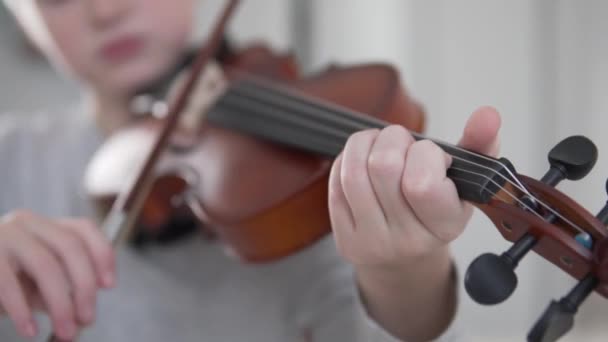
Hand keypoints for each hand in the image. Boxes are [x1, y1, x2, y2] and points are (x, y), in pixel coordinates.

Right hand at [0, 210, 114, 339]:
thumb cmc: (7, 282)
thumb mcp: (39, 284)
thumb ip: (63, 291)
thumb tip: (82, 316)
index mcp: (48, 226)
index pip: (84, 229)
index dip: (102, 254)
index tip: (109, 285)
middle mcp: (28, 223)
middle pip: (70, 246)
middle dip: (84, 286)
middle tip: (88, 319)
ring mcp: (5, 235)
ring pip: (45, 264)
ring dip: (60, 303)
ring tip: (66, 332)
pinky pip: (8, 284)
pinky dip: (22, 310)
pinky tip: (30, 330)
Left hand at [328, 106, 500, 269]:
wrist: (406, 258)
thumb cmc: (436, 210)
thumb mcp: (466, 182)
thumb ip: (479, 145)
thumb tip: (488, 114)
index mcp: (444, 226)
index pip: (423, 183)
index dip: (424, 154)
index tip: (432, 154)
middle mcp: (407, 240)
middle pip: (383, 168)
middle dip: (392, 139)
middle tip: (402, 142)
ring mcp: (372, 242)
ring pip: (354, 173)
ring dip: (365, 143)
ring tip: (380, 144)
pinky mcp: (345, 239)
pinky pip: (336, 183)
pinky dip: (347, 160)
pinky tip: (362, 160)